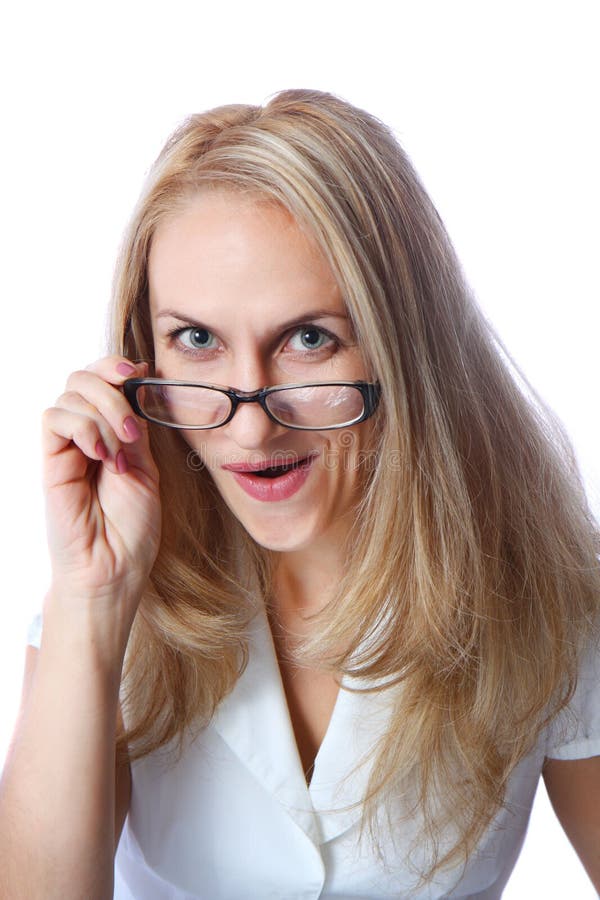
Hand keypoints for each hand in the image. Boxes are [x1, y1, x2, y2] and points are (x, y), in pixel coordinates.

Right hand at [42, 356, 161, 630]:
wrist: (115, 568)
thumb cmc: (132, 528)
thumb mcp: (146, 467)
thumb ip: (137, 426)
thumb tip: (140, 379)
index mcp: (111, 433)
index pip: (103, 380)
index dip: (117, 365)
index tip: (141, 371)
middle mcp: (85, 435)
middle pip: (83, 378)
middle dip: (112, 387)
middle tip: (132, 427)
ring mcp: (66, 447)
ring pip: (71, 394)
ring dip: (104, 415)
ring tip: (119, 455)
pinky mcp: (51, 462)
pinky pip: (55, 419)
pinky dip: (83, 427)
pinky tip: (100, 455)